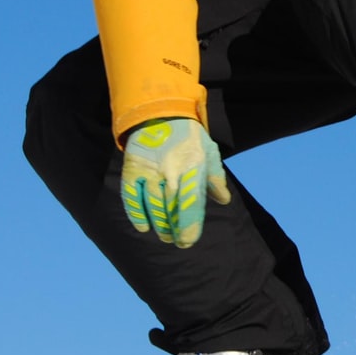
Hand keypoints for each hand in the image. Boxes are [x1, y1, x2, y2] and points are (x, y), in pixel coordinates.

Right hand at [119, 117, 230, 247]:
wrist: (159, 111)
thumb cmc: (188, 136)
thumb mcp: (208, 150)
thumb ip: (215, 177)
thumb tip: (224, 200)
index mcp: (193, 164)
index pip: (191, 200)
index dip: (190, 224)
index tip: (189, 240)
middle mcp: (170, 168)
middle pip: (172, 206)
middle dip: (175, 229)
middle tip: (179, 242)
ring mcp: (150, 169)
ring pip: (153, 204)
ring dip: (159, 224)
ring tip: (165, 236)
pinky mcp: (132, 168)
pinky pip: (131, 196)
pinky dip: (136, 213)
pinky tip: (143, 227)